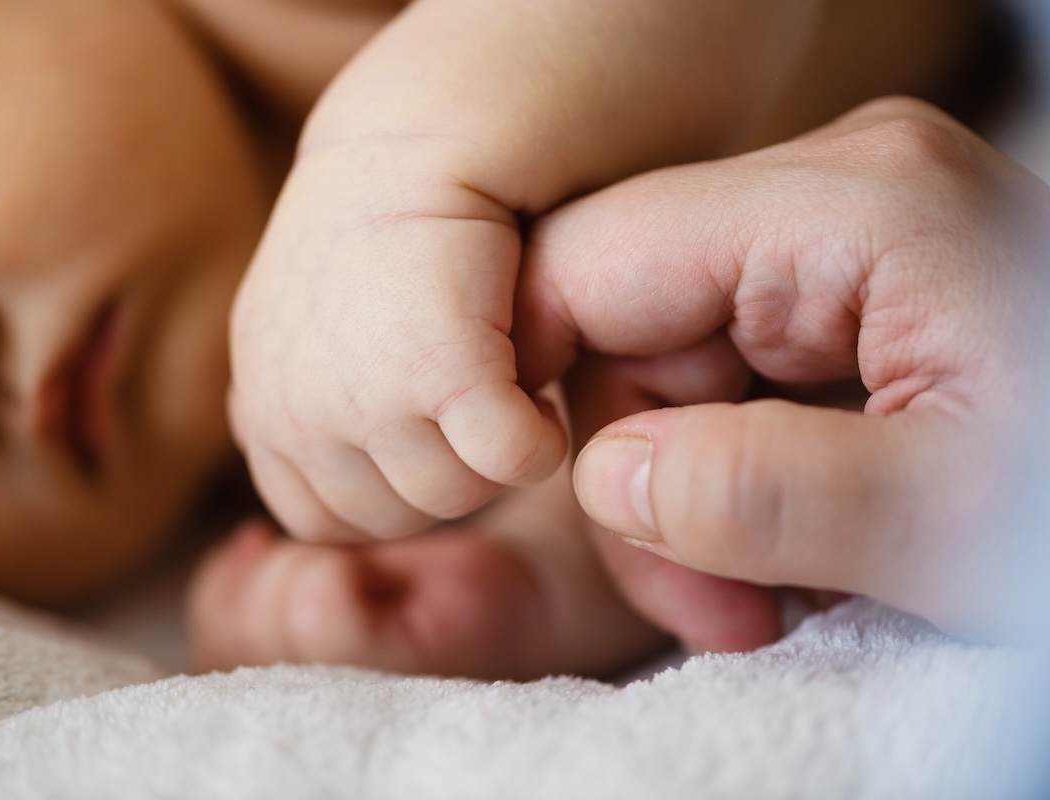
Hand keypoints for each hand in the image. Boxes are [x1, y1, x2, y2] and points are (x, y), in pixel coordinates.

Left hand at [229, 141, 565, 541]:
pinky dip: (539, 443)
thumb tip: (318, 503)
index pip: (320, 523)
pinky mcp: (438, 371)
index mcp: (262, 411)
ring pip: (454, 494)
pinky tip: (543, 403)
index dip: (384, 494)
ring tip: (504, 386)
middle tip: (474, 405)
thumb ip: (299, 414)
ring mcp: (359, 399)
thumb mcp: (298, 335)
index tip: (424, 438)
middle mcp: (295, 414)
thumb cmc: (370, 237)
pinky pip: (508, 459)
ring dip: (494, 455)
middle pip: (395, 517)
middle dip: (446, 473)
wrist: (408, 142)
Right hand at [515, 97, 1049, 638]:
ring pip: (667, 368)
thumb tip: (598, 477)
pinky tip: (797, 557)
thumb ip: (763, 493)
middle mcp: (834, 191)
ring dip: (689, 502)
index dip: (530, 381)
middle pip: (625, 326)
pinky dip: (735, 486)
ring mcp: (839, 240)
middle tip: (717, 607)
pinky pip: (727, 383)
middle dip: (643, 484)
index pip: (593, 261)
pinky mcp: (847, 294)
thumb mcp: (950, 521)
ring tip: (764, 603)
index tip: (556, 506)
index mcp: (852, 204)